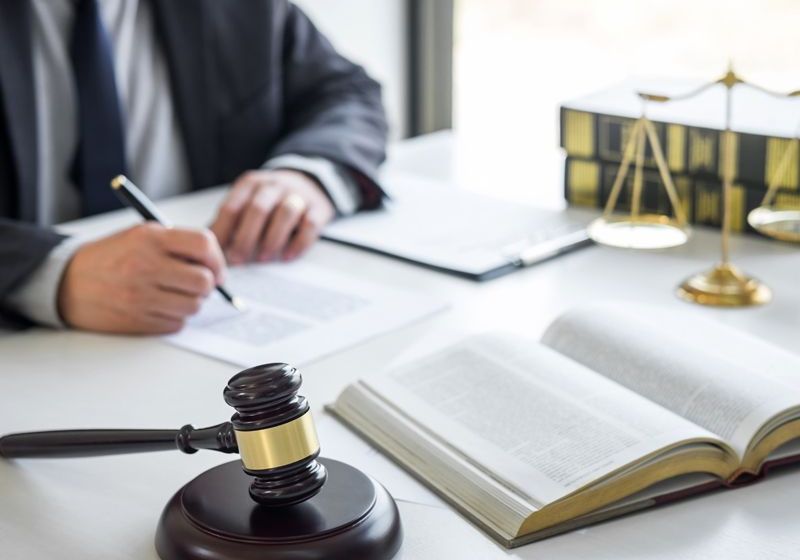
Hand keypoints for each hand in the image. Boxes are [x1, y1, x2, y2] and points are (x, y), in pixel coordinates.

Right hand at [57, 223, 225, 333]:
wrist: (66, 283)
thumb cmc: (111, 258)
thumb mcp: (140, 236)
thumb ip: (177, 244)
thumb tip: (215, 266)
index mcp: (150, 238)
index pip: (203, 245)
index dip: (217, 259)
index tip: (216, 269)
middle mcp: (146, 265)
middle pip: (203, 281)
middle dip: (207, 285)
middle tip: (197, 284)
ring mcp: (141, 296)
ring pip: (194, 306)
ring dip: (191, 302)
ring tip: (174, 294)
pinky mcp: (138, 320)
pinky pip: (177, 324)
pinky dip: (175, 318)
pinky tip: (159, 307)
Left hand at [210, 169, 334, 263]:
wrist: (309, 182)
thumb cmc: (271, 199)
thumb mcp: (247, 201)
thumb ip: (230, 221)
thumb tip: (207, 246)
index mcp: (251, 184)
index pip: (233, 206)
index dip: (224, 231)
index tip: (217, 253)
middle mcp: (274, 186)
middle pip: (258, 209)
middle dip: (246, 237)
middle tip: (238, 260)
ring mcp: (297, 195)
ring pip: (285, 213)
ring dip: (272, 239)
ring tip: (264, 258)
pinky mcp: (317, 209)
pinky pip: (309, 225)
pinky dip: (298, 243)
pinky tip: (288, 256)